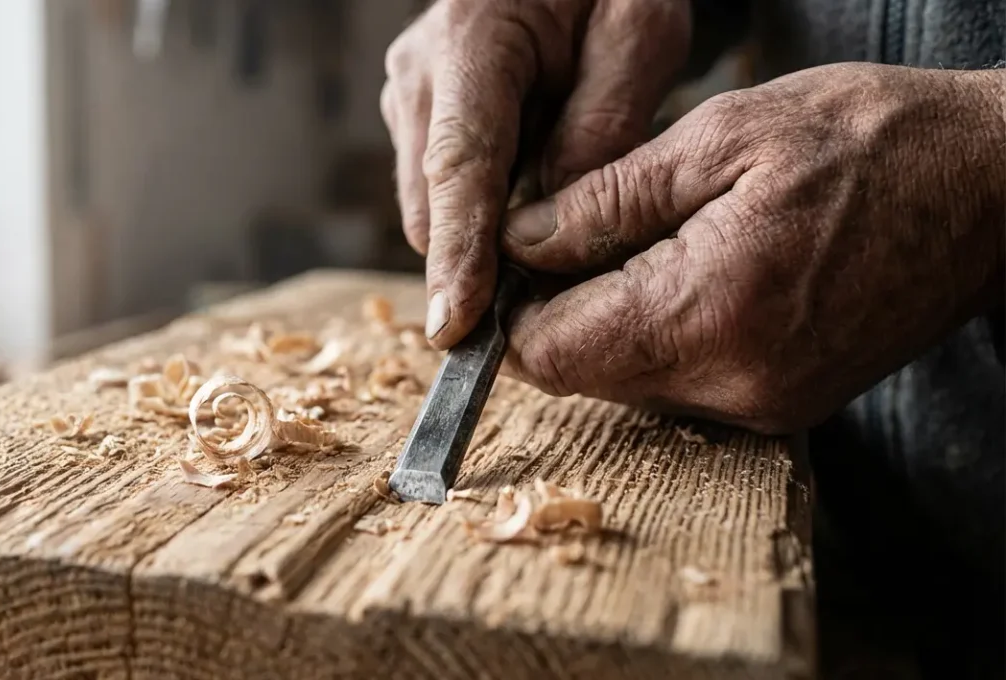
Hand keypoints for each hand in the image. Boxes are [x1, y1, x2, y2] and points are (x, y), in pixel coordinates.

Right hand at [380, 0, 690, 347]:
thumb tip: (559, 213)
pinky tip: (535, 187)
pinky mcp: (417, 119)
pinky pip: (442, 193)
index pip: (459, 165)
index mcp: (471, 41)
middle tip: (559, 281)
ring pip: (432, 207)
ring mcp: (411, 97)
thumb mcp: (639, 30)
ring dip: (487, 231)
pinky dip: (485, 211)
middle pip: (432, 204)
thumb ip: (604, 119)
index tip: (456, 324)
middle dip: (479, 258)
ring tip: (560, 202)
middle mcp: (420, 74)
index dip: (458, 252)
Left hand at [498, 63, 1005, 432]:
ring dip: (613, 322)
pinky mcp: (785, 406)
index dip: (513, 309)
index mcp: (708, 313)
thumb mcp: (721, 138)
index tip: (514, 257)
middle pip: (585, 375)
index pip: (552, 354)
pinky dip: (664, 335)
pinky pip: (683, 384)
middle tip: (581, 232)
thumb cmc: (869, 141)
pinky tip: (695, 272)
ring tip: (652, 242)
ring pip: (629, 383)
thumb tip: (519, 242)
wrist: (994, 191)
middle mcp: (733, 383)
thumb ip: (605, 200)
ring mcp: (764, 406)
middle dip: (561, 310)